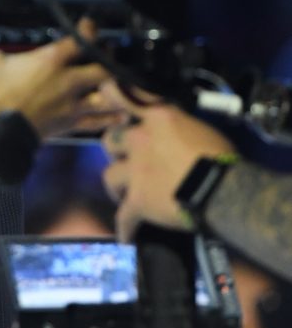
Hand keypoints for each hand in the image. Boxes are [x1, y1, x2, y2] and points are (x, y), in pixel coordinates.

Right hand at [0, 25, 116, 140]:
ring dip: (117, 89)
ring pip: (109, 95)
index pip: (81, 39)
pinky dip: (112, 118)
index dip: (89, 29)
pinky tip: (124, 114)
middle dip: (109, 60)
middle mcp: (69, 81)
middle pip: (104, 68)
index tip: (89, 26)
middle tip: (108, 55)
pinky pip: (99, 121)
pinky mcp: (71, 124)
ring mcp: (72, 104)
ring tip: (123, 84)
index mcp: (52, 60)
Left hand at [101, 89, 231, 240]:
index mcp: (158, 118)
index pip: (128, 98)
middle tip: (124, 159)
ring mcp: (135, 171)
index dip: (114, 96)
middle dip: (115, 150)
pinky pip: (123, 217)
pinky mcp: (136, 200)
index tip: (105, 91)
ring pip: (109, 176)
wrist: (221, 190)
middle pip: (110, 140)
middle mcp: (140, 140)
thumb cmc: (220, 157)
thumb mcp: (201, 128)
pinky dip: (125, 227)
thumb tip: (176, 133)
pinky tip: (127, 236)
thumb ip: (179, 126)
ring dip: (116, 187)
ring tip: (122, 196)